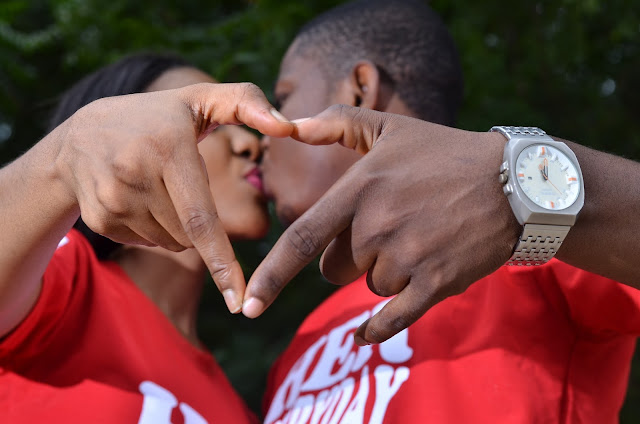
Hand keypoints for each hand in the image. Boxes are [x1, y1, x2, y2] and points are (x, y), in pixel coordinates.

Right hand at [53, 83, 292, 312]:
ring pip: (174, 242)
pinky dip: (156, 228)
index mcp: (167, 147)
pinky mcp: (101, 219)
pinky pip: (150, 243)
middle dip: (201, 222)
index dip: (223, 262)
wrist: (79, 137)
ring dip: (179, 225)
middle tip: (181, 181)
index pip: (201, 218)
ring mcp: (113, 200)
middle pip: (192, 235)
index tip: (239, 300)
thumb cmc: (157, 117)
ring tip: (158, 185)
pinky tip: (139, 197)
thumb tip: (288, 128)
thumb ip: (248, 102)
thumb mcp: (199, 97)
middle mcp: (135, 175)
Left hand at [243, 105, 519, 344]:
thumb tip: (292, 124)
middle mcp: (376, 228)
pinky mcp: (434, 284)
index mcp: (358, 192)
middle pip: (334, 269)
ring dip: (383, 274)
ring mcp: (407, 259)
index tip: (248, 305)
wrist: (513, 183)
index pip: (301, 240)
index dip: (270, 276)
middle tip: (384, 233)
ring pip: (370, 286)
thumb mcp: (391, 128)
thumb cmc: (444, 154)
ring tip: (417, 241)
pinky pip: (391, 318)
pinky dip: (377, 328)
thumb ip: (337, 124)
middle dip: (349, 259)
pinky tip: (366, 334)